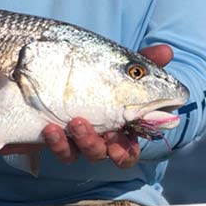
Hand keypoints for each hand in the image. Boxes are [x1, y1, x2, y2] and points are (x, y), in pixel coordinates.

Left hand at [3, 44, 173, 168]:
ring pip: (87, 153)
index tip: (129, 134)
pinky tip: (51, 129)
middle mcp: (100, 133)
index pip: (133, 143)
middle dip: (114, 149)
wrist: (38, 67)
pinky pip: (59, 150)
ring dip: (87, 142)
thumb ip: (141, 60)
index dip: (132, 145)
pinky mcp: (54, 136)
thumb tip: (167, 50)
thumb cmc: (87, 69)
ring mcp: (76, 136)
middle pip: (114, 154)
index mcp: (119, 121)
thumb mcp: (113, 62)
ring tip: (76, 123)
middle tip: (106, 133)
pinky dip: (58, 143)